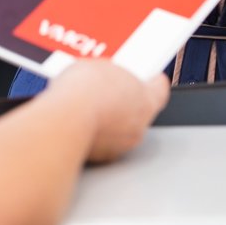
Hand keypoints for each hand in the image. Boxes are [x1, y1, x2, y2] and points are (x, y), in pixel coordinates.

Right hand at [43, 61, 169, 163]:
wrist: (65, 120)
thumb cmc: (85, 93)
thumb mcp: (99, 67)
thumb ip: (110, 74)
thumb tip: (103, 75)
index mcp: (146, 100)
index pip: (159, 90)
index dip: (154, 82)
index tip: (151, 77)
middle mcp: (139, 125)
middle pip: (138, 111)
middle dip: (123, 101)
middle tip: (105, 89)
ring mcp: (122, 144)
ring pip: (120, 129)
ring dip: (109, 119)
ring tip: (87, 106)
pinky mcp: (103, 157)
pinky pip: (103, 143)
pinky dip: (95, 134)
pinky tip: (79, 122)